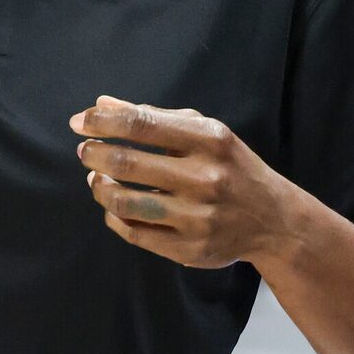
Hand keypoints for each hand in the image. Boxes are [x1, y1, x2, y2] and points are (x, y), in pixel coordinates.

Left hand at [71, 95, 297, 269]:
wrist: (273, 220)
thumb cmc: (230, 167)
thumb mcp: (204, 133)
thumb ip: (154, 117)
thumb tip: (100, 104)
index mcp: (210, 140)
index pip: (141, 124)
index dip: (102, 122)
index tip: (79, 122)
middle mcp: (205, 178)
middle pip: (127, 163)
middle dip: (94, 154)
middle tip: (85, 151)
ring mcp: (197, 217)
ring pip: (124, 202)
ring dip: (99, 187)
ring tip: (96, 178)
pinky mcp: (189, 249)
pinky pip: (134, 233)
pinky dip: (113, 216)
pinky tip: (113, 205)